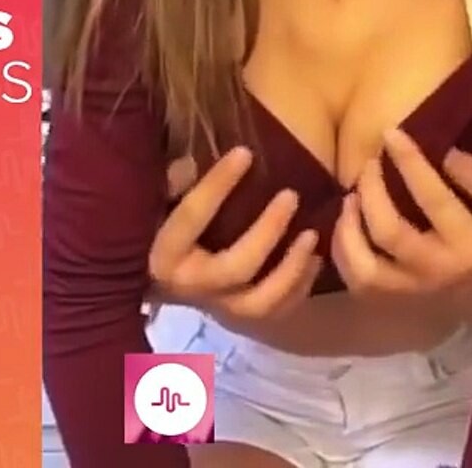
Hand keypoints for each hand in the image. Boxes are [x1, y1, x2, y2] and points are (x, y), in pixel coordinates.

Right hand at [148, 146, 322, 322]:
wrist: (156, 282)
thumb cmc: (159, 227)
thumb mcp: (156, 201)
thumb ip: (170, 184)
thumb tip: (189, 165)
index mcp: (164, 255)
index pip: (191, 218)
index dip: (217, 184)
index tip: (245, 153)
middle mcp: (190, 288)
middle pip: (236, 268)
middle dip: (268, 232)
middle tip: (291, 196)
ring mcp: (218, 308)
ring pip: (260, 302)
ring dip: (291, 269)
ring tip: (311, 235)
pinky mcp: (241, 318)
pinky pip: (277, 313)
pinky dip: (300, 287)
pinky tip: (315, 258)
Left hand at [331, 129, 471, 298]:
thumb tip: (441, 155)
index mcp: (470, 245)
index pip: (432, 199)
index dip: (408, 162)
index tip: (391, 133)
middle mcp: (438, 271)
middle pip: (389, 234)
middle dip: (371, 193)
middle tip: (369, 166)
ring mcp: (415, 291)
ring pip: (365, 270)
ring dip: (349, 231)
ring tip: (350, 200)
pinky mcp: (399, 300)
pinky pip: (359, 286)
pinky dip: (344, 256)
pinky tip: (346, 228)